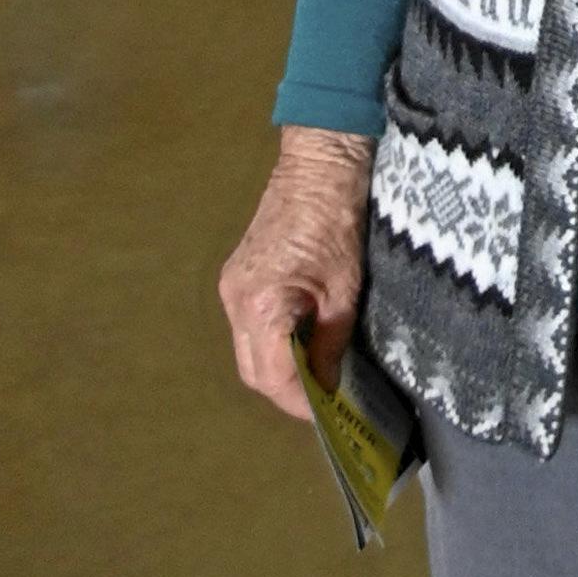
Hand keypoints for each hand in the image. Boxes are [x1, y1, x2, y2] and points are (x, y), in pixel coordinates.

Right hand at [219, 129, 373, 421]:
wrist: (320, 161)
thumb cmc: (338, 219)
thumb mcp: (345, 288)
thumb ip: (331, 342)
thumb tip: (328, 386)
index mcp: (260, 304)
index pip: (273, 376)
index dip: (300, 402)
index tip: (329, 415)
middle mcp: (235, 300)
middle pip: (253, 370)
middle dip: (287, 391)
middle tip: (325, 400)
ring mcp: (232, 286)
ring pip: (249, 350)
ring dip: (278, 368)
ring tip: (317, 375)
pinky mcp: (238, 276)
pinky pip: (250, 325)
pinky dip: (272, 342)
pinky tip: (301, 342)